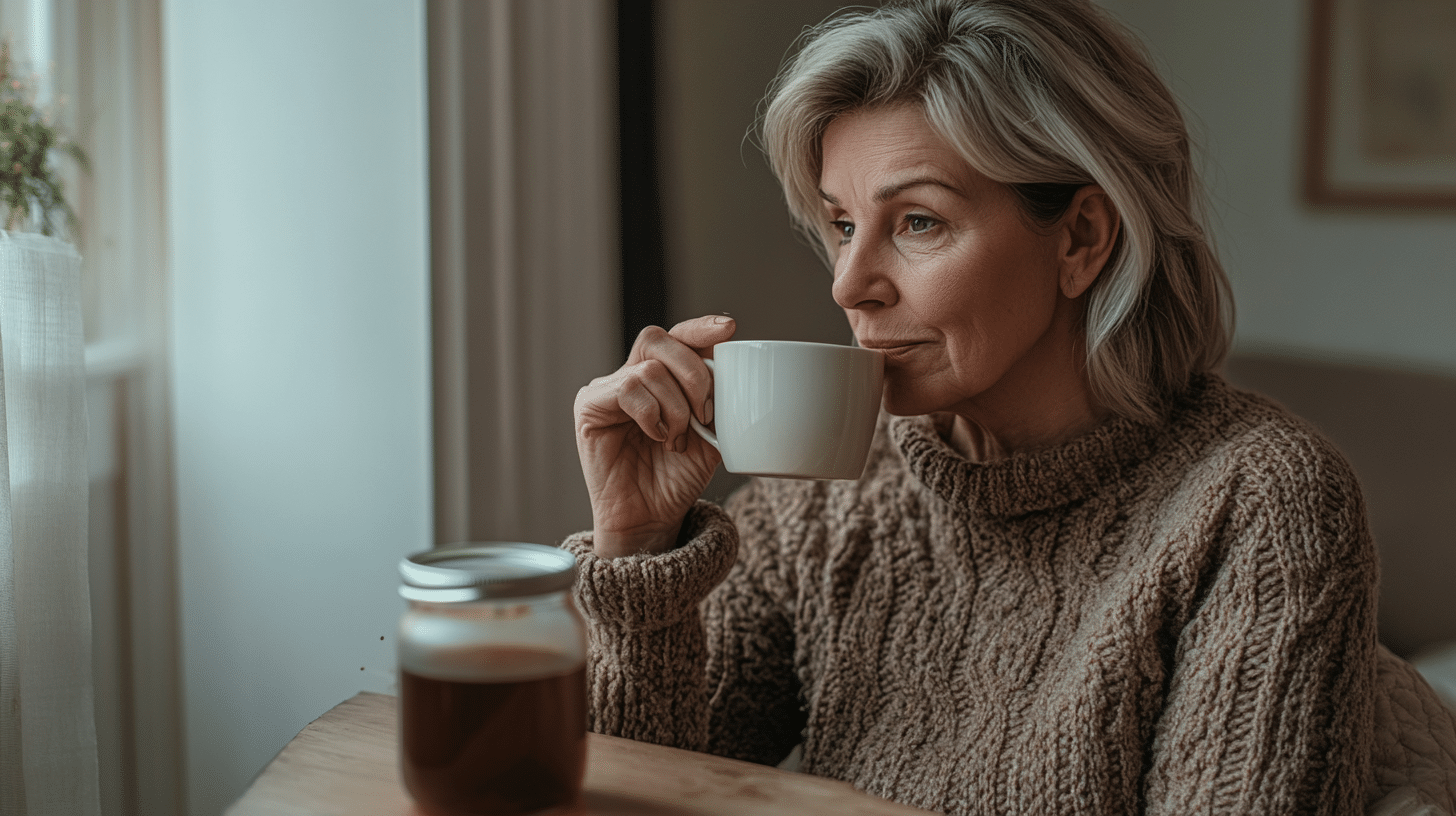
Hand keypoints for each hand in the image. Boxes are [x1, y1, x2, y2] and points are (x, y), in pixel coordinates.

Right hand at [574, 316, 734, 557]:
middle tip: (705, 413)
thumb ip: (716, 397)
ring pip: (649, 368)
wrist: (651, 517)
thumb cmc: (677, 477)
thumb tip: (729, 365)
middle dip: (693, 373)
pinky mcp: (590, 406)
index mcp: (663, 376)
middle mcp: (632, 375)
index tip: (729, 329)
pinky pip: (627, 388)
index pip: (679, 337)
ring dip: (675, 407)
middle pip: (660, 340)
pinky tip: (658, 436)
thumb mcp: (711, 433)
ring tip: (678, 440)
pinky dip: (652, 413)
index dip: (701, 328)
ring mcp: (609, 389)